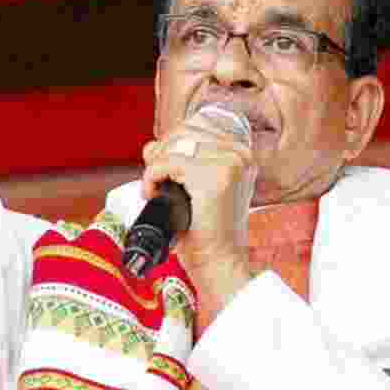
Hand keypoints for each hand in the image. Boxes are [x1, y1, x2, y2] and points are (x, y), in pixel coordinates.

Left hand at [141, 109, 257, 295]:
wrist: (216, 261)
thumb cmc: (203, 229)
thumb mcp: (192, 186)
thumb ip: (176, 160)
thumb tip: (150, 145)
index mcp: (240, 153)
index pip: (193, 127)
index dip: (169, 146)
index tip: (165, 174)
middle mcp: (239, 154)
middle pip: (181, 132)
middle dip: (160, 155)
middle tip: (157, 185)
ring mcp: (229, 163)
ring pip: (172, 146)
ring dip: (154, 168)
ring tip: (157, 192)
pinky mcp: (212, 176)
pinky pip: (165, 162)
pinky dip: (151, 178)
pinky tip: (154, 195)